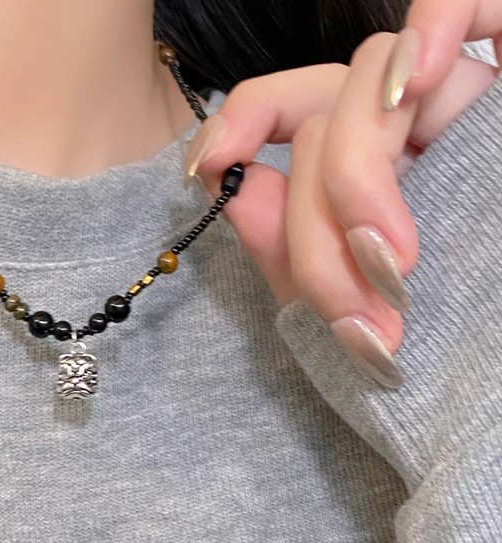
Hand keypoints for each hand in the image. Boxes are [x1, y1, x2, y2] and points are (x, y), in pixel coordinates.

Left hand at [185, 0, 499, 387]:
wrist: (501, 371)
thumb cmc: (443, 354)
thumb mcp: (348, 313)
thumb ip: (283, 253)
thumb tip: (226, 184)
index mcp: (359, 180)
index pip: (288, 117)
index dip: (241, 123)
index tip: (205, 165)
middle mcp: (402, 137)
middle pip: (318, 123)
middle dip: (314, 227)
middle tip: (352, 318)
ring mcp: (457, 109)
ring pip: (369, 83)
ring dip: (360, 178)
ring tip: (394, 270)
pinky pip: (475, 7)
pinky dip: (441, 23)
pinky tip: (420, 79)